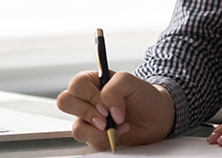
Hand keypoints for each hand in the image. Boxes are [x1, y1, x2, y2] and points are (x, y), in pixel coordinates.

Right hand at [56, 70, 174, 150]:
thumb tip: (106, 109)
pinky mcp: (93, 136)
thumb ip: (114, 88)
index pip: (76, 85)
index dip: (88, 96)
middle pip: (65, 102)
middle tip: (106, 117)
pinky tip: (117, 133)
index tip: (105, 105)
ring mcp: (88, 119)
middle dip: (87, 112)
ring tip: (116, 126)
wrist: (156, 117)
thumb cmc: (142, 95)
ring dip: (98, 129)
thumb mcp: (130, 81)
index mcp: (92, 81)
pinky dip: (104, 139)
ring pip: (76, 126)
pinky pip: (88, 141)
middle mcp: (86, 100)